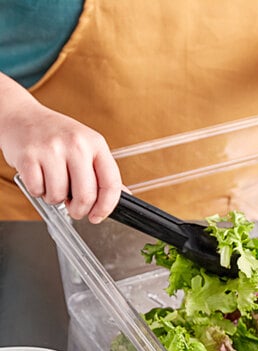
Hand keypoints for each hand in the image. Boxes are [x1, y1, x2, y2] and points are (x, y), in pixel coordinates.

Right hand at [0, 100, 120, 222]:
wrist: (21, 116)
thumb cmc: (56, 134)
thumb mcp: (86, 146)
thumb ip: (102, 171)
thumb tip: (124, 196)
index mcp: (96, 143)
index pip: (111, 183)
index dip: (106, 207)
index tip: (98, 216)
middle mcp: (76, 144)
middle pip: (86, 195)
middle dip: (80, 210)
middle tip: (74, 209)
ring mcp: (51, 149)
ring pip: (60, 196)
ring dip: (55, 199)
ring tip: (53, 184)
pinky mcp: (28, 156)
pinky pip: (37, 190)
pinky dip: (37, 192)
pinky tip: (40, 178)